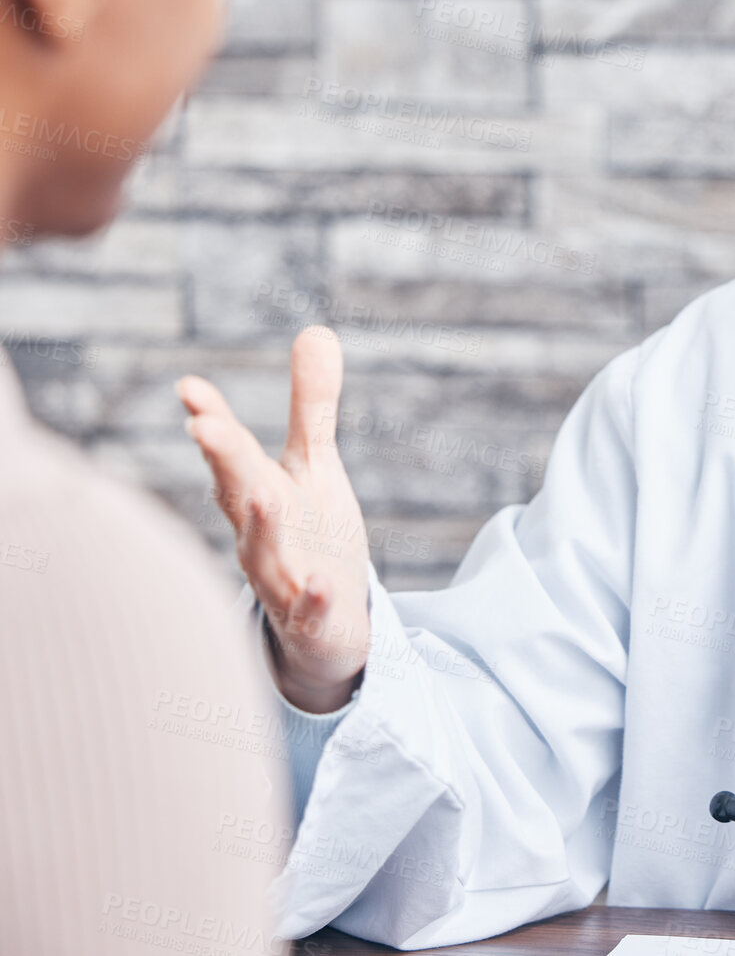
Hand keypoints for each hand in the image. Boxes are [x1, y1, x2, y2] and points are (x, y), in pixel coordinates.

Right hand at [177, 326, 369, 713]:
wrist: (322, 628)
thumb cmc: (310, 535)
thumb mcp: (314, 466)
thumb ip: (312, 404)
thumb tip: (316, 329)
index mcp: (257, 492)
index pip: (231, 452)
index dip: (212, 420)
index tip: (189, 386)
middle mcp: (260, 534)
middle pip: (238, 494)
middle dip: (222, 461)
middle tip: (203, 427)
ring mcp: (282, 578)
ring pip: (263, 555)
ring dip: (260, 527)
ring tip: (260, 497)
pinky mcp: (311, 618)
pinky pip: (308, 612)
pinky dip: (311, 600)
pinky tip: (321, 586)